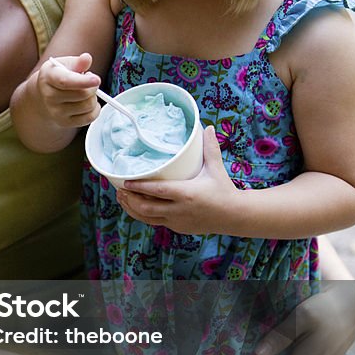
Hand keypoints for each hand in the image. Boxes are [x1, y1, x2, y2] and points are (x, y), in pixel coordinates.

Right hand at [36, 54, 100, 126]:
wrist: (43, 96)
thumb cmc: (57, 76)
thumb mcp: (64, 64)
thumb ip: (77, 62)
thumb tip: (87, 58)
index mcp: (48, 77)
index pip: (65, 81)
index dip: (83, 81)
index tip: (97, 79)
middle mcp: (49, 96)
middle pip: (82, 94)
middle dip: (93, 86)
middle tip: (91, 81)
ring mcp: (56, 112)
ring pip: (88, 106)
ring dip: (94, 97)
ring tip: (86, 91)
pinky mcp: (64, 123)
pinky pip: (89, 118)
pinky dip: (95, 109)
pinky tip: (88, 102)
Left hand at [116, 125, 238, 233]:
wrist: (235, 216)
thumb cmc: (224, 190)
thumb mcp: (216, 168)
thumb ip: (210, 148)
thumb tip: (208, 127)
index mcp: (187, 194)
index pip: (157, 191)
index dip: (139, 186)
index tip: (125, 181)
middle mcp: (179, 209)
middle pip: (146, 207)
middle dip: (130, 199)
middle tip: (119, 189)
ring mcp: (177, 221)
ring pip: (147, 218)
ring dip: (132, 209)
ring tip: (122, 198)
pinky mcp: (177, 227)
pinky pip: (154, 222)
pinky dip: (142, 215)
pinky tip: (135, 207)